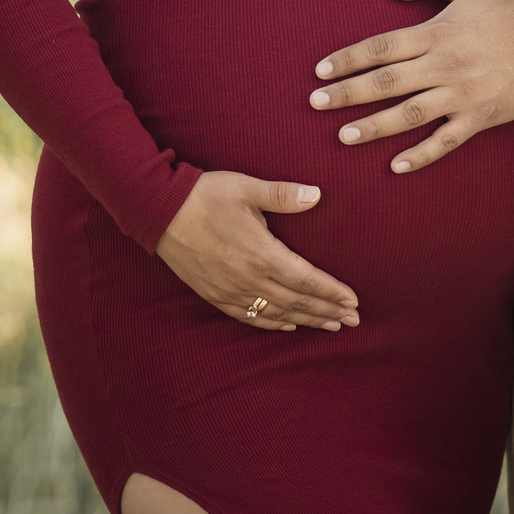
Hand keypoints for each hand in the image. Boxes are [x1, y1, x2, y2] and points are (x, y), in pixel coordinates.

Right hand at [155, 172, 359, 332]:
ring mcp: (231, 290)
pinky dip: (273, 324)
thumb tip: (317, 195)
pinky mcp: (215, 294)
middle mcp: (249, 279)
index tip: (354, 302)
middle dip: (328, 311)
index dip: (332, 293)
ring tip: (330, 325)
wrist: (159, 212)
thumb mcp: (247, 188)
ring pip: (277, 313)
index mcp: (262, 254)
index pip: (307, 280)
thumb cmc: (205, 196)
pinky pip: (249, 317)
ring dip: (306, 320)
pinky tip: (287, 325)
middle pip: (297, 302)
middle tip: (354, 320)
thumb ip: (283, 194)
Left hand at [308, 0, 513, 174]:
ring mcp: (459, 96)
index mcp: (436, 34)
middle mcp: (442, 67)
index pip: (381, 47)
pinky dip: (420, 155)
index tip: (321, 70)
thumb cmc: (508, 12)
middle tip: (315, 104)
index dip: (348, 59)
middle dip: (346, 94)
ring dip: (373, 127)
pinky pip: (444, 141)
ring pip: (407, 115)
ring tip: (343, 136)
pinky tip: (396, 165)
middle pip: (385, 83)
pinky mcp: (477, 118)